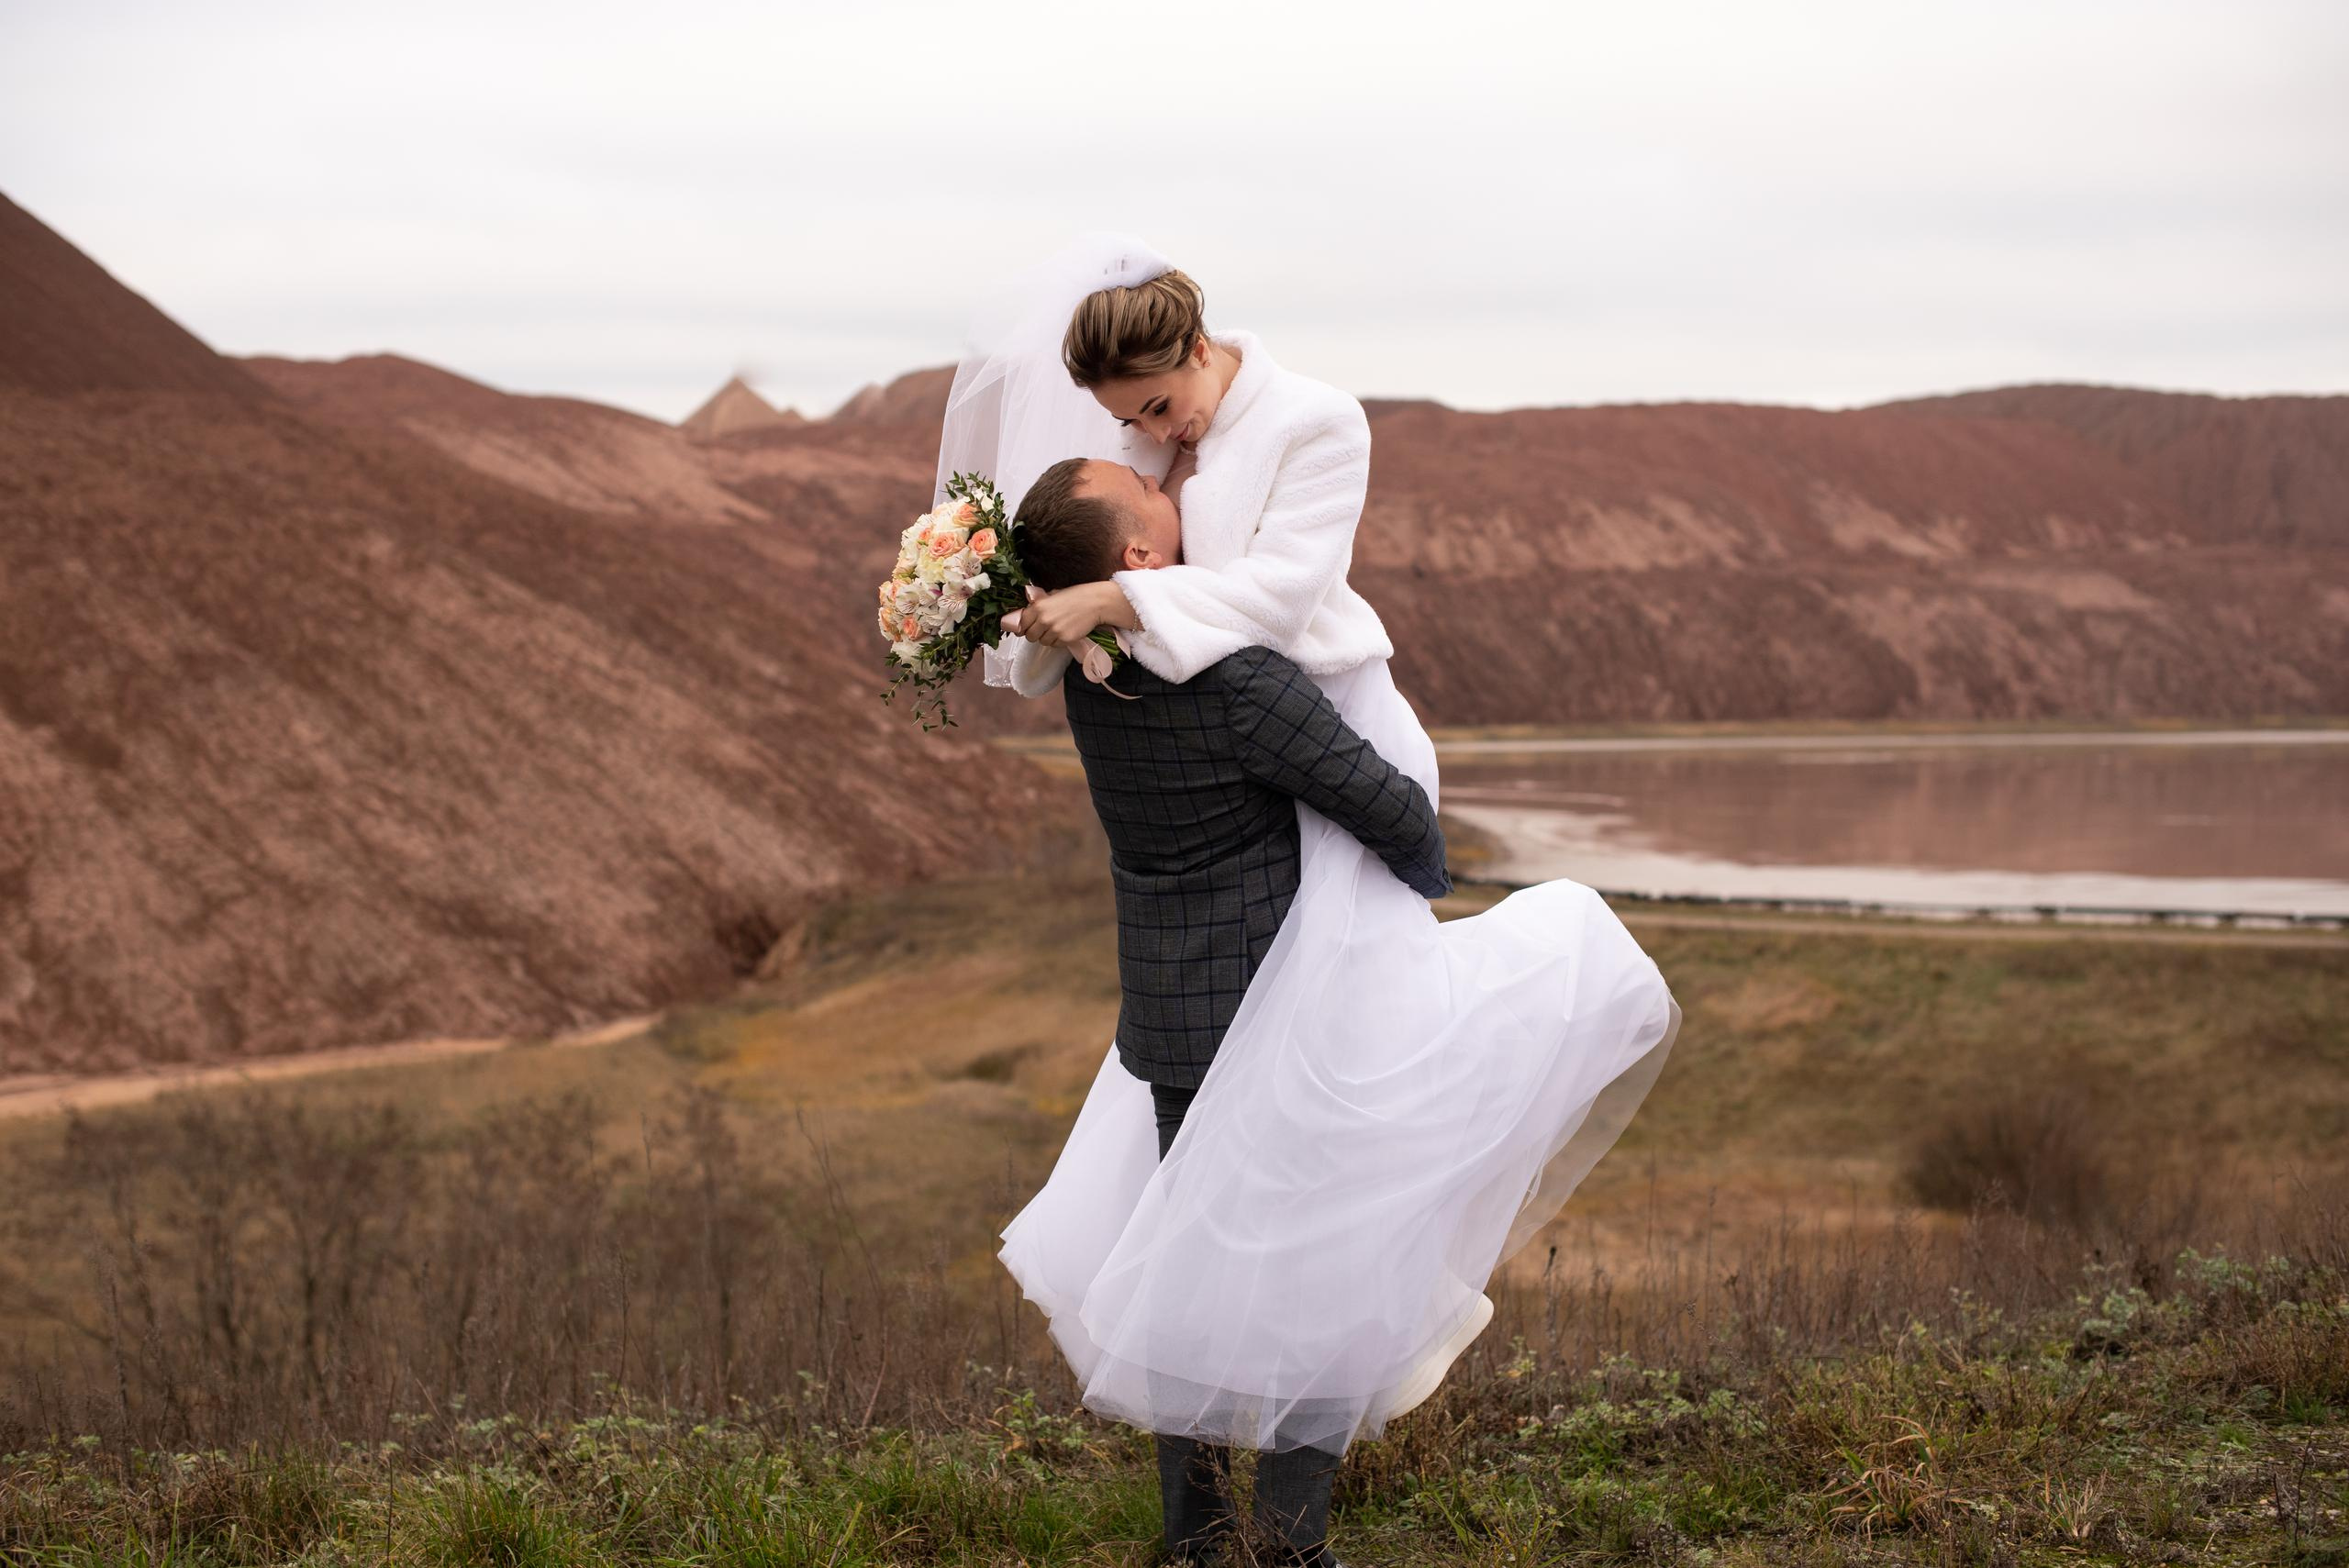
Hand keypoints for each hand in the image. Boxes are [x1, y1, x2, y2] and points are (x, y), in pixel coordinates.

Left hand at [1016, 581, 1131, 647]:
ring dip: (1047, 637)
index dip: (1024, 627)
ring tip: (1057, 628)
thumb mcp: (1052, 595)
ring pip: (1042, 642)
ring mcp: (1054, 631)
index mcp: (1038, 606)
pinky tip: (1065, 631)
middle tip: (1044, 628)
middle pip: (1030, 636)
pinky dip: (1058, 641)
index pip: (1021, 624)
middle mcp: (1043, 619)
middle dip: (1035, 633)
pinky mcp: (1065, 639)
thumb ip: (1038, 605)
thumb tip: (1024, 615)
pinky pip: (1054, 645)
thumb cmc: (1076, 596)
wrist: (1095, 602)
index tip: (1027, 628)